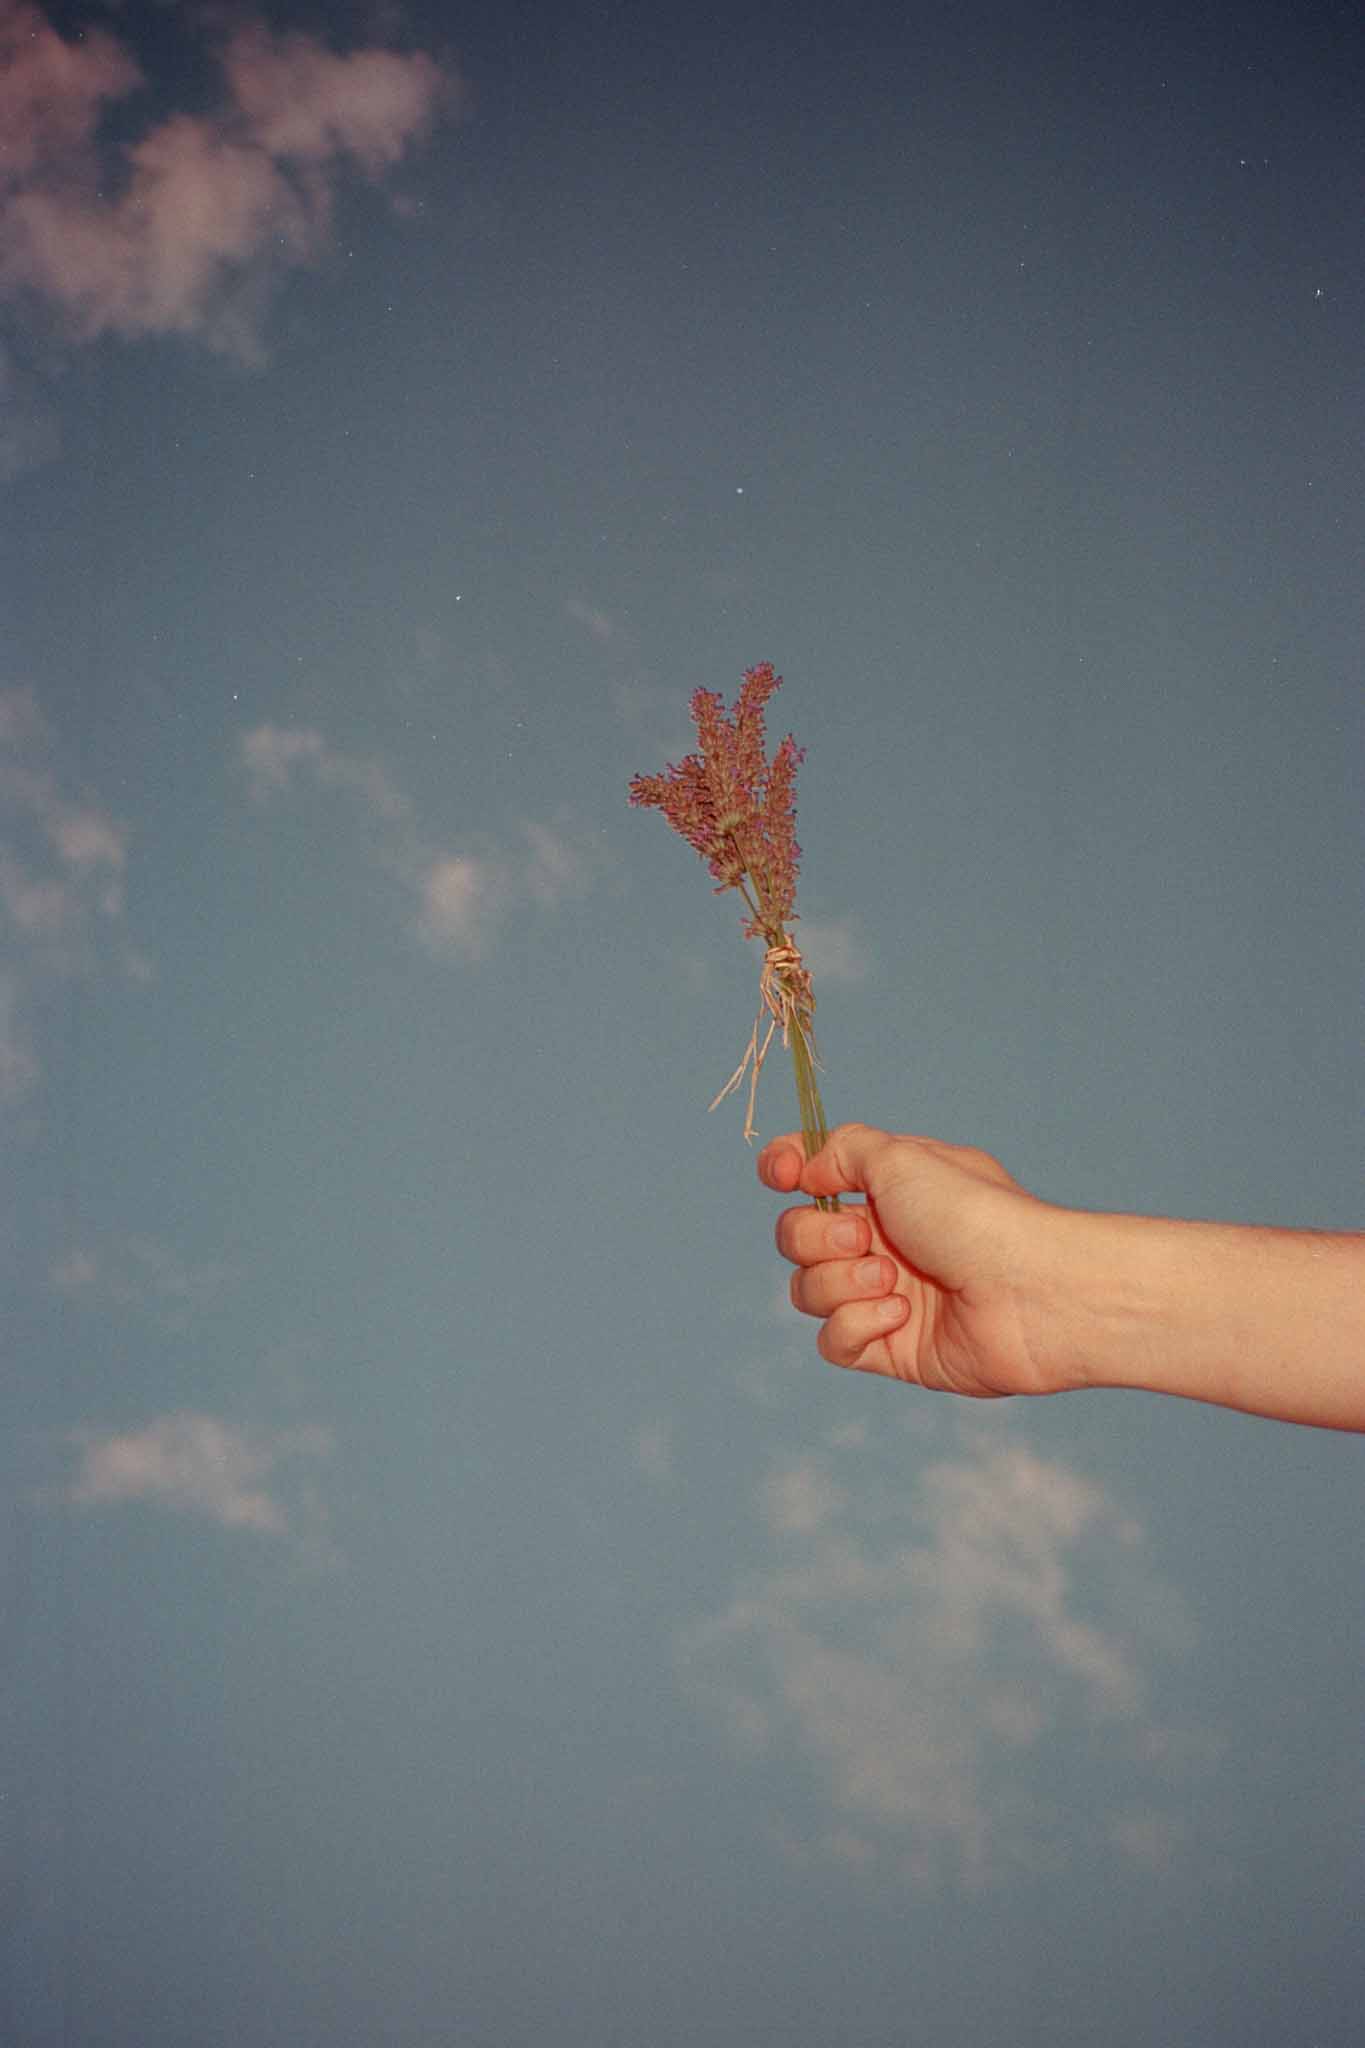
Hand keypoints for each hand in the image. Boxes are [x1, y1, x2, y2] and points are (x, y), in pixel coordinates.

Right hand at [758, 1122, 1074, 1398]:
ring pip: (808, 1291)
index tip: (780, 1174)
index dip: (784, 1170)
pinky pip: (834, 1343)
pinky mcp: (891, 1349)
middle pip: (796, 1237)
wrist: (1029, 1294)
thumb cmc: (975, 1216)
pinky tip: (902, 1315)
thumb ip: (841, 1150)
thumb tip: (805, 1170)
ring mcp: (885, 1296)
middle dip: (816, 1236)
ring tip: (894, 1281)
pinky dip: (857, 1326)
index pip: (813, 1175)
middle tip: (866, 1238)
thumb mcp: (902, 1157)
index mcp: (889, 1190)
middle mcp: (884, 1240)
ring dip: (841, 1283)